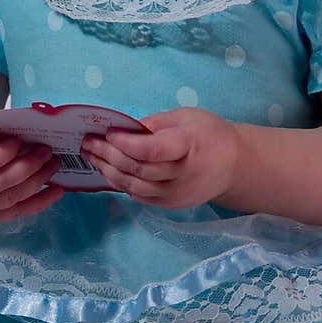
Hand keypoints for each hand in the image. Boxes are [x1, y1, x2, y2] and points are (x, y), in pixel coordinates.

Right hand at [0, 118, 64, 221]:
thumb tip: (26, 129)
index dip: (5, 152)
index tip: (20, 139)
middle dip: (28, 167)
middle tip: (47, 152)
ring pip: (7, 200)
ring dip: (36, 184)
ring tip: (53, 166)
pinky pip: (11, 214)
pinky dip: (36, 204)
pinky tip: (55, 192)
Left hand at [80, 108, 237, 207]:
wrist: (234, 166)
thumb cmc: (209, 135)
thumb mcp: (187, 117)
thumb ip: (156, 123)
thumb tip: (124, 129)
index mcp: (189, 146)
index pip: (153, 150)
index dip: (127, 143)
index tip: (107, 132)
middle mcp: (181, 175)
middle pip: (139, 169)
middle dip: (108, 155)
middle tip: (87, 142)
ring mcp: (175, 194)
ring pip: (134, 185)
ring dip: (108, 170)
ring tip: (90, 156)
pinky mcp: (169, 205)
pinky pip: (138, 195)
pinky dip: (119, 183)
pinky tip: (106, 170)